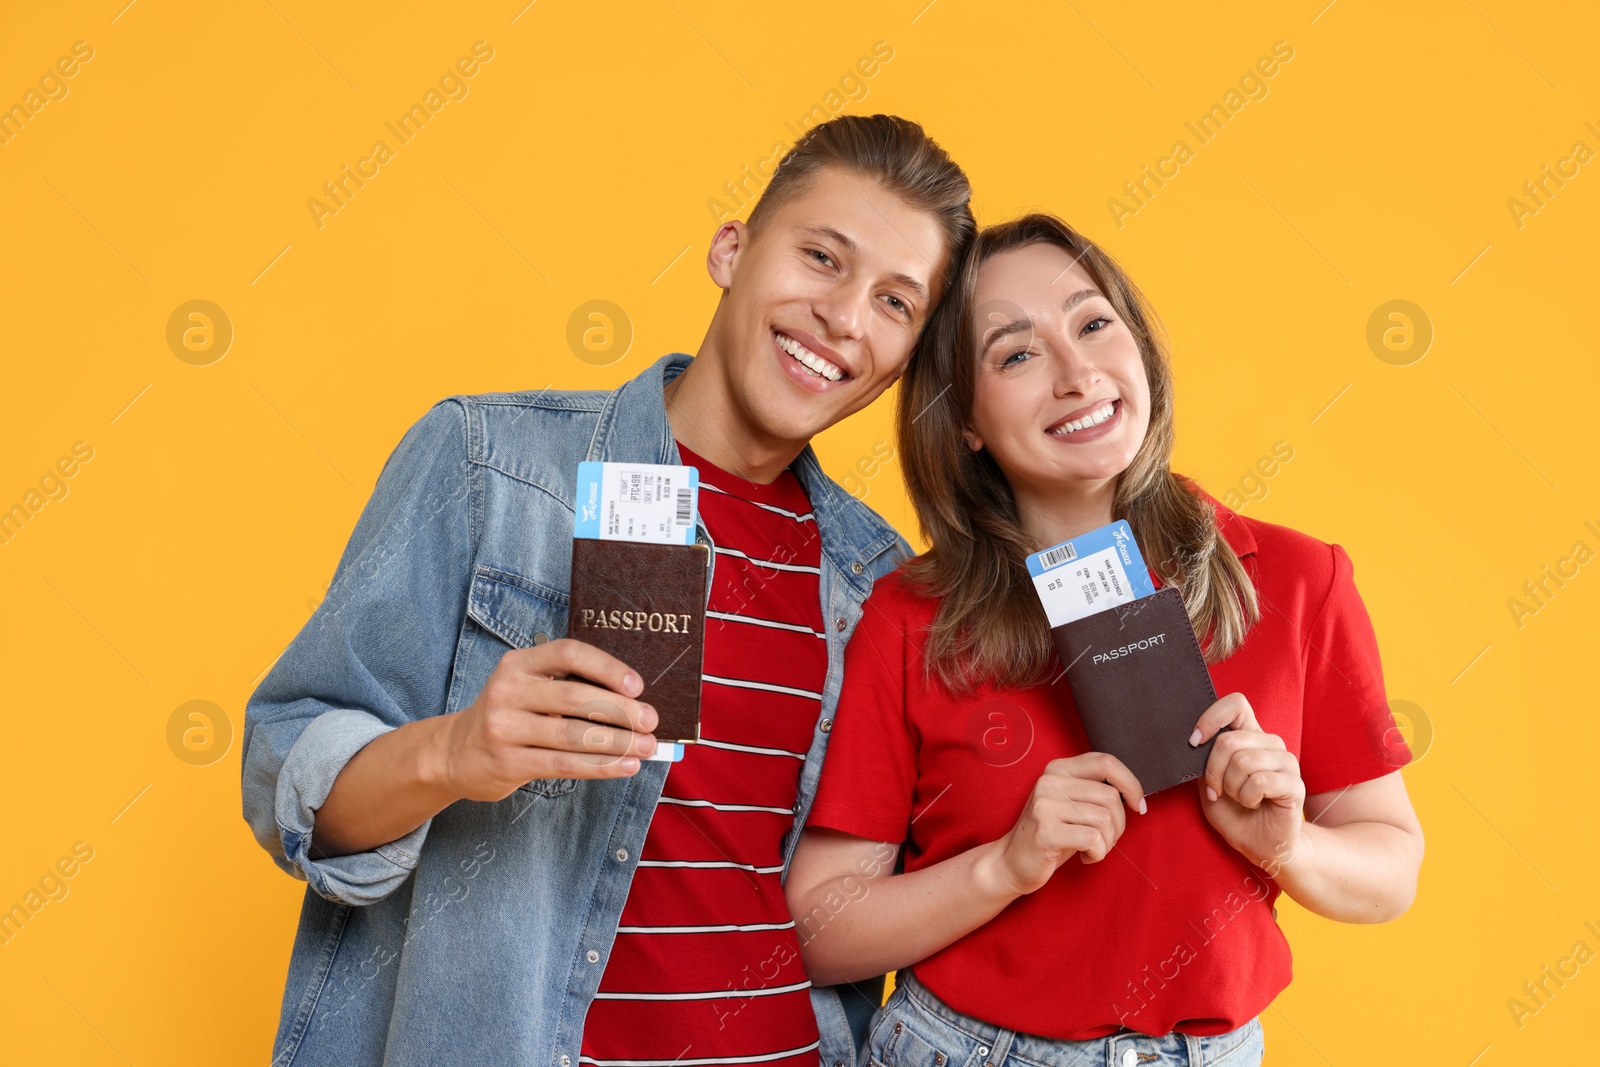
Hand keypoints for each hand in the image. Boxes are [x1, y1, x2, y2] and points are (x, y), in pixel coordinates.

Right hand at [435, 639, 658, 801]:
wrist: (454, 753)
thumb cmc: (510, 716)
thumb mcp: (528, 688)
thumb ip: (569, 687)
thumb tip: (633, 703)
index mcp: (519, 663)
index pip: (568, 653)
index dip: (606, 668)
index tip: (637, 686)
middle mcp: (508, 691)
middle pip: (575, 697)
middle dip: (621, 710)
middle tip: (651, 721)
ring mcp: (504, 727)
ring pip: (573, 735)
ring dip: (617, 743)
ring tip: (647, 748)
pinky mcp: (507, 762)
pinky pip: (563, 764)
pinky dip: (599, 766)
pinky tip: (624, 767)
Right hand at [978, 753, 1144, 898]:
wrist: (1011, 862)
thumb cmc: (1051, 834)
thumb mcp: (1071, 804)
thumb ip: (1094, 790)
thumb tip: (1135, 793)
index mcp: (1058, 769)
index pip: (1106, 762)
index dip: (1131, 783)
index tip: (1138, 806)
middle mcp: (1049, 782)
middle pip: (1110, 797)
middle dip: (1119, 825)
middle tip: (1105, 839)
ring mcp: (1045, 805)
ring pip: (1105, 819)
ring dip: (1108, 842)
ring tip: (1093, 848)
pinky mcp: (1046, 831)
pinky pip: (1093, 839)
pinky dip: (1098, 854)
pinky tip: (1085, 856)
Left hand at [1191, 692, 1303, 874]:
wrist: (1259, 844)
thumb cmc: (1234, 812)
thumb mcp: (1208, 783)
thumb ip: (1204, 759)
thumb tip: (1194, 740)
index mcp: (1250, 736)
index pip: (1236, 704)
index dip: (1211, 718)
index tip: (1195, 742)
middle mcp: (1270, 743)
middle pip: (1229, 740)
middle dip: (1213, 771)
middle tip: (1217, 790)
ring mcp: (1286, 762)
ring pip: (1243, 761)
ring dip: (1231, 787)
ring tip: (1239, 798)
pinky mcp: (1295, 784)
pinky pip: (1259, 782)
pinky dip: (1246, 798)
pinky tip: (1253, 804)